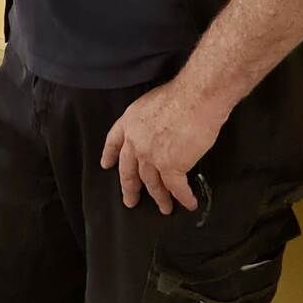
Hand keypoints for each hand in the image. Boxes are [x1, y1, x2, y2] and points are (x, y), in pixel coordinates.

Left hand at [101, 79, 228, 214]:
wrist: (196, 97)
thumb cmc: (180, 94)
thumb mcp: (151, 102)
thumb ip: (148, 121)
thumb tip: (158, 129)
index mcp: (130, 123)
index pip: (114, 141)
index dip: (110, 154)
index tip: (107, 165)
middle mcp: (135, 142)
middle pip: (129, 170)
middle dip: (130, 187)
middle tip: (130, 201)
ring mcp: (151, 156)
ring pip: (152, 183)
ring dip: (160, 197)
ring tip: (164, 208)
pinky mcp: (171, 166)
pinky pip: (176, 187)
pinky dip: (183, 197)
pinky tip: (188, 204)